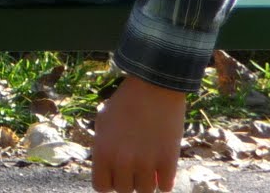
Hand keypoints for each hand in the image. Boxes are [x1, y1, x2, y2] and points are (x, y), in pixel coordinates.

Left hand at [92, 75, 186, 192]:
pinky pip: (165, 187)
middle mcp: (122, 160)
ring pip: (145, 191)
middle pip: (124, 190)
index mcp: (103, 151)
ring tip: (148, 166)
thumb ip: (102, 147)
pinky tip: (162, 168)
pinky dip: (164, 181)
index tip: (115, 174)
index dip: (108, 182)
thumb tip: (106, 169)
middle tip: (133, 166)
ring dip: (147, 182)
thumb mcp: (103, 122)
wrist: (154, 87)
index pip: (101, 186)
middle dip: (128, 180)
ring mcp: (146, 163)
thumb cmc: (125, 102)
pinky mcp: (168, 161)